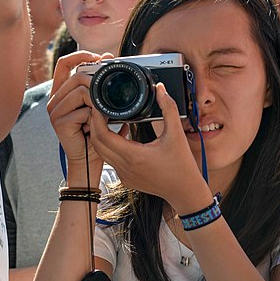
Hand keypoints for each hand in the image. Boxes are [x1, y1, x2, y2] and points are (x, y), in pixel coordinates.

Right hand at [47, 51, 112, 183]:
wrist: (90, 159)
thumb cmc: (95, 132)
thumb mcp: (98, 105)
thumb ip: (98, 86)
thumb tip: (108, 59)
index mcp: (62, 92)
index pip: (64, 63)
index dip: (81, 55)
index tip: (100, 57)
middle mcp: (55, 99)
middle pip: (76, 76)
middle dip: (96, 83)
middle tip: (107, 95)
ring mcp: (55, 110)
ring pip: (80, 92)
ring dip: (97, 103)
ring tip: (100, 116)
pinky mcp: (59, 122)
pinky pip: (82, 110)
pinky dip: (94, 117)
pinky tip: (94, 126)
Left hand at [90, 83, 211, 211]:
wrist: (185, 192)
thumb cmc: (182, 165)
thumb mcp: (176, 134)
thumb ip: (168, 108)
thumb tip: (161, 89)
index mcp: (133, 156)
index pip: (102, 135)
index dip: (97, 118)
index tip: (99, 106)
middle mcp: (124, 167)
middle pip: (97, 143)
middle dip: (94, 124)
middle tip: (100, 109)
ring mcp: (124, 175)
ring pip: (102, 152)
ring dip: (101, 136)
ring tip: (109, 119)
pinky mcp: (126, 179)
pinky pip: (111, 160)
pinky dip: (111, 146)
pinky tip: (122, 135)